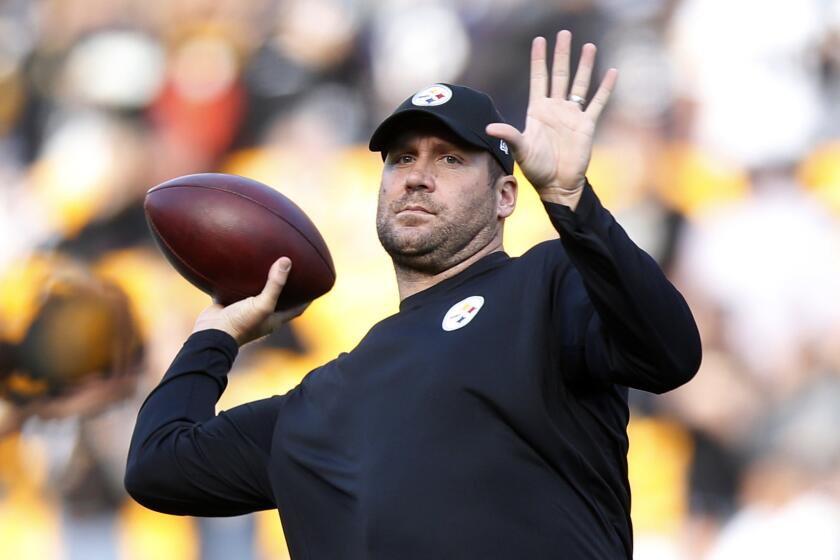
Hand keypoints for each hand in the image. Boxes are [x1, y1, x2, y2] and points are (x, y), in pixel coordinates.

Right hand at [192, 258, 307, 345]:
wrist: (210, 334)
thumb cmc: (240, 324)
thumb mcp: (262, 304)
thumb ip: (275, 284)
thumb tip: (287, 261)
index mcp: (274, 319)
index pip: (297, 309)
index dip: (307, 299)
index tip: (315, 285)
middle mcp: (261, 315)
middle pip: (278, 299)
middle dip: (285, 287)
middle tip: (292, 269)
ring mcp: (245, 310)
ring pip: (257, 293)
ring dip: (262, 281)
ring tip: (268, 263)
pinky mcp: (230, 303)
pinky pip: (237, 289)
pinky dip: (241, 280)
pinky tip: (241, 266)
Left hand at [486, 30, 616, 209]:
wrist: (557, 183)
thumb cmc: (537, 168)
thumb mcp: (521, 149)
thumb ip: (509, 135)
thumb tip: (489, 128)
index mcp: (538, 110)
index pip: (538, 78)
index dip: (539, 60)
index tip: (539, 40)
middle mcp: (555, 108)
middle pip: (559, 75)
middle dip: (561, 55)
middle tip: (564, 34)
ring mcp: (571, 115)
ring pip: (579, 84)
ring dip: (584, 66)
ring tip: (589, 46)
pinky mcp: (586, 124)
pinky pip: (597, 103)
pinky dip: (605, 88)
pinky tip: (611, 72)